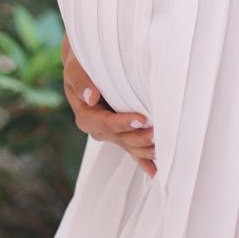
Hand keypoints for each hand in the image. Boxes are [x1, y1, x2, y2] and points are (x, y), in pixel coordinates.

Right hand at [61, 32, 156, 178]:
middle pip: (121, 138)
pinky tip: (155, 171)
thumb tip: (91, 97)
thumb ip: (81, 82)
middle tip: (157, 133)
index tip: (141, 118)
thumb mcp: (75, 70)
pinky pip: (132, 150)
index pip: (106, 123)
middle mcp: (98, 129)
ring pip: (129, 146)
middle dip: (139, 137)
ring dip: (145, 148)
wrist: (86, 69)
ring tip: (163, 147)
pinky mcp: (121, 134)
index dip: (123, 122)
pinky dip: (143, 160)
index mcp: (86, 116)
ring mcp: (111, 134)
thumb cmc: (82, 66)